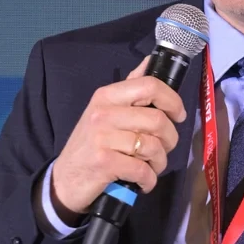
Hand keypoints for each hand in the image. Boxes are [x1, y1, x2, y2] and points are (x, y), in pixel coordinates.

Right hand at [51, 57, 188, 215]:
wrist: (64, 180)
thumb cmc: (90, 146)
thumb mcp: (104, 112)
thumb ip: (129, 90)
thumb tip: (151, 61)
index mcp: (106, 96)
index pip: (149, 85)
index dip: (172, 101)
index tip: (178, 115)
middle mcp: (103, 113)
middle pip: (157, 119)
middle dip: (170, 139)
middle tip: (164, 149)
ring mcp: (102, 137)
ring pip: (153, 146)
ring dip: (160, 163)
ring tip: (151, 168)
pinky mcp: (104, 163)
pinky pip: (143, 170)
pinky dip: (149, 180)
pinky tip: (143, 182)